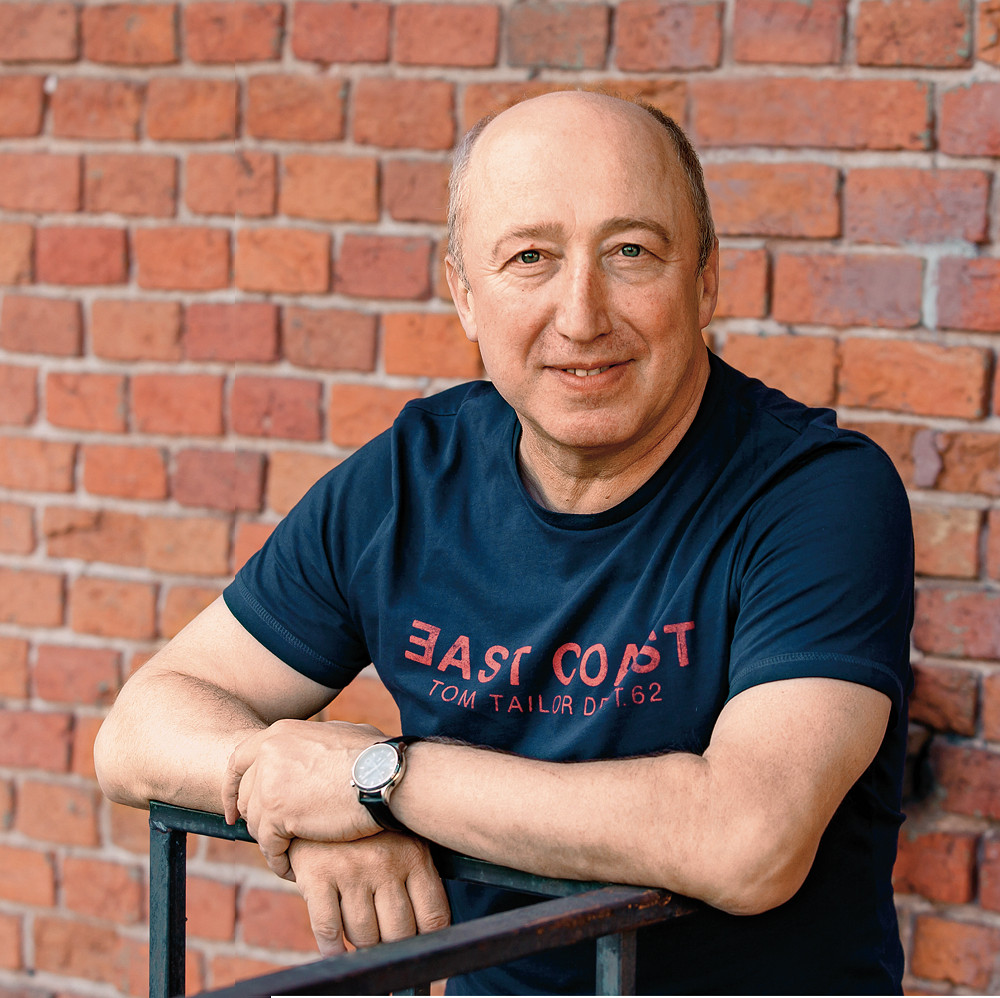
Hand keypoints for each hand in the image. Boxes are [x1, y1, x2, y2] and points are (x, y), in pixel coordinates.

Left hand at [222, 718, 385, 877]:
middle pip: (246, 795)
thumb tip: (314, 751)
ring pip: (256, 825)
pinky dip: (279, 862)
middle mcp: (268, 754)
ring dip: (272, 843)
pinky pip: (269, 847)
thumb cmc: (376, 756)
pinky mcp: (278, 814)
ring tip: (288, 855)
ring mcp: (270, 784)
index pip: (239, 760)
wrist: (385, 775)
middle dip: (257, 819)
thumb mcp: (338, 734)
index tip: (237, 809)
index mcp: (280, 733)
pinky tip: (293, 869)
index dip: (234, 788)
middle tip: (271, 837)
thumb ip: (314, 744)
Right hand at [288, 836, 450, 955]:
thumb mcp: (403, 840)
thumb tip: (433, 928)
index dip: (429, 944)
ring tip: (364, 936)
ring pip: (364, 935)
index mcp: (413, 855)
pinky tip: (336, 949)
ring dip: (363, 945)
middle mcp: (385, 862)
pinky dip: (332, 949)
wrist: (318, 797)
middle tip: (388, 944)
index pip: (433, 916)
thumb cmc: (369, 831)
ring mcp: (350, 869)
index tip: (422, 953)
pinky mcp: (317, 875)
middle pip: (399, 932)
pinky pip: (328, 929)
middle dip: (394, 946)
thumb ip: (419, 877)